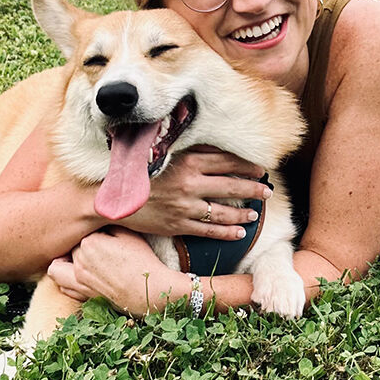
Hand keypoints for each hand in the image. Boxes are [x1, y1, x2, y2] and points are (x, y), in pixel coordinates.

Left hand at [47, 227, 179, 314]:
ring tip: (75, 260)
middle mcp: (79, 261)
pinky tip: (79, 275)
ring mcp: (79, 280)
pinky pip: (62, 286)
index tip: (107, 234)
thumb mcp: (130, 234)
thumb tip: (100, 216)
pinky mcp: (82, 295)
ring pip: (56, 267)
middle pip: (72, 247)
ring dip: (63, 261)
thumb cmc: (143, 261)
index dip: (96, 232)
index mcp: (90, 242)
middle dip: (82, 245)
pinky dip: (66, 279)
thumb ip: (110, 223)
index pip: (83, 231)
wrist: (150, 291)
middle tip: (100, 248)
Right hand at [117, 147, 272, 240]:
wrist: (112, 197)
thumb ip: (190, 151)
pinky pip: (209, 230)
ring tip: (255, 214)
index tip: (261, 168)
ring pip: (224, 211)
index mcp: (187, 162)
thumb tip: (216, 146)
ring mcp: (185, 207)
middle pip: (231, 186)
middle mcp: (190, 184)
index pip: (227, 162)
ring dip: (243, 213)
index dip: (247, 166)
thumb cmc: (139, 171)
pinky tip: (240, 233)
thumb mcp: (165, 154)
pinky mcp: (178, 225)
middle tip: (268, 191)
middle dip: (254, 189)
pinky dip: (228, 232)